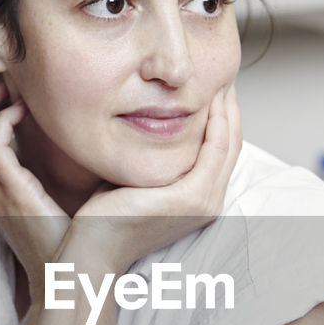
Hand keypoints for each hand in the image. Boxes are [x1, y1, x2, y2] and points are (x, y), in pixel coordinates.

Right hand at [0, 80, 69, 297]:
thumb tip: (96, 143)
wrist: (74, 284)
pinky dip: (3, 122)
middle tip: (6, 80)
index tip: (10, 90)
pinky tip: (26, 112)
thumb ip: (68, 173)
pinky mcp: (13, 196)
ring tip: (11, 88)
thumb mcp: (66, 201)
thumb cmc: (79, 244)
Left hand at [67, 84, 241, 272]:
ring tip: (222, 80)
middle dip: (230, 108)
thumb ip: (148, 155)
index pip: (220, 152)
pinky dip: (219, 121)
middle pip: (231, 145)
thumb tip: (143, 124)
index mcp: (197, 200)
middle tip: (223, 76)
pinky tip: (213, 99)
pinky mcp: (192, 197)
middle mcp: (208, 203)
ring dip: (229, 109)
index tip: (213, 89)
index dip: (221, 119)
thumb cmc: (103, 216)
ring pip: (229, 143)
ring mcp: (203, 202)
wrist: (93, 248)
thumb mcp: (135, 176)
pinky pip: (216, 149)